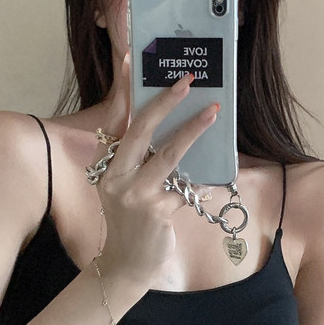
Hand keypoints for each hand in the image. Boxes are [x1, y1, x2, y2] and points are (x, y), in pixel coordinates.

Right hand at [95, 58, 217, 293]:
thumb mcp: (125, 185)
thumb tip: (169, 124)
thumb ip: (140, 157)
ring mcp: (136, 196)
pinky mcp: (157, 213)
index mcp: (108, 165)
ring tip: (213, 113)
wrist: (127, 264)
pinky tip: (216, 179)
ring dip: (193, 132)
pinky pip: (188, 189)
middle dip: (166, 103)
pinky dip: (203, 183)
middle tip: (187, 82)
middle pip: (141, 131)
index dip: (126, 90)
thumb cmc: (131, 219)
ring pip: (169, 155)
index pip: (118, 120)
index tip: (133, 60)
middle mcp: (117, 177)